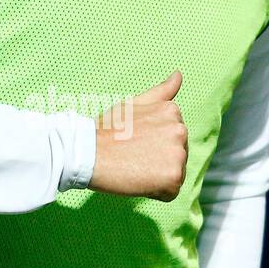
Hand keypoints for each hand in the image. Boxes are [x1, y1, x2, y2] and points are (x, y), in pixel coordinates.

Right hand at [88, 70, 187, 201]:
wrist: (88, 152)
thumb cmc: (106, 129)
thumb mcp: (134, 104)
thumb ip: (160, 92)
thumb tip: (179, 74)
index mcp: (172, 112)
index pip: (171, 139)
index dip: (150, 146)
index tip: (133, 143)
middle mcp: (180, 130)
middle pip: (175, 156)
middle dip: (156, 160)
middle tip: (132, 156)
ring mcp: (179, 153)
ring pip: (173, 174)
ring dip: (156, 176)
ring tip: (133, 167)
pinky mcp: (174, 176)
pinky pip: (169, 192)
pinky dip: (154, 192)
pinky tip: (137, 180)